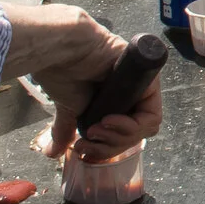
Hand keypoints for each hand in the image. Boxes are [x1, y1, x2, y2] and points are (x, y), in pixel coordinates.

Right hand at [4, 5, 165, 161]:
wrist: (62, 51)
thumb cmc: (64, 72)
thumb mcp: (69, 109)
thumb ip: (67, 129)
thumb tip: (52, 152)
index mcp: (117, 100)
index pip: (126, 135)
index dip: (109, 148)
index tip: (87, 148)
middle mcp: (132, 93)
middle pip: (136, 135)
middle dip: (111, 145)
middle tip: (90, 138)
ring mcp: (142, 86)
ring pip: (146, 127)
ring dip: (119, 136)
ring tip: (96, 129)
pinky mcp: (148, 79)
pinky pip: (151, 113)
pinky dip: (132, 125)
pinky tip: (110, 120)